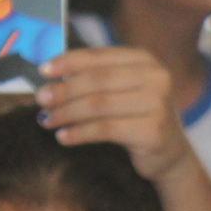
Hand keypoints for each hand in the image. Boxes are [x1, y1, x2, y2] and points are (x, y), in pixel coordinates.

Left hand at [34, 47, 196, 183]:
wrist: (170, 153)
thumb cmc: (137, 117)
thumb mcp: (123, 90)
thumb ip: (96, 77)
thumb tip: (50, 75)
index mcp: (145, 60)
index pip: (98, 57)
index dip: (67, 62)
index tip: (43, 72)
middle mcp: (157, 78)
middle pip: (97, 80)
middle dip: (64, 90)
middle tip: (40, 100)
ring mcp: (158, 105)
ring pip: (99, 105)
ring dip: (67, 113)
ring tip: (46, 120)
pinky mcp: (153, 132)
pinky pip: (105, 129)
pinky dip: (79, 133)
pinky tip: (63, 137)